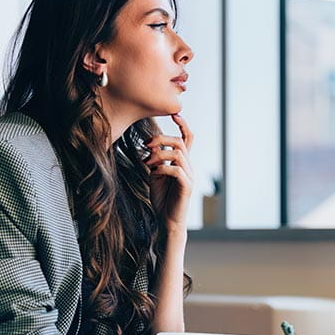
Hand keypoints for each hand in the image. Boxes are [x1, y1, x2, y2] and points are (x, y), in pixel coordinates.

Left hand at [143, 113, 193, 232]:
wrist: (167, 220)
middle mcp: (188, 166)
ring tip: (147, 162)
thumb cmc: (162, 198)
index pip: (188, 139)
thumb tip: (150, 149)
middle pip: (180, 143)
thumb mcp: (155, 175)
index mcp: (182, 162)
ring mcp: (189, 176)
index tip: (175, 114)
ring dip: (159, 154)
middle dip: (162, 139)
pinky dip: (162, 167)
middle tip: (146, 145)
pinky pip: (176, 169)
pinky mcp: (186, 186)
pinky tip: (153, 172)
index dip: (183, 125)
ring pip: (178, 154)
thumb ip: (155, 160)